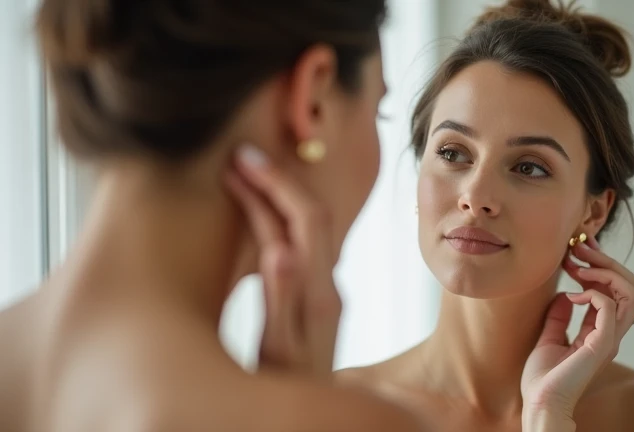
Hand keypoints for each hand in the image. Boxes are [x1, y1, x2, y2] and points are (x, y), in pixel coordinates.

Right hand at [225, 145, 340, 379]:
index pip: (304, 220)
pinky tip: (260, 217)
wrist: (313, 417)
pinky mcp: (317, 297)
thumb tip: (282, 249)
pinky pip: (302, 243)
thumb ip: (281, 302)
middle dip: (277, 181)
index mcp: (319, 294)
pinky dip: (278, 220)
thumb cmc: (286, 392)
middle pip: (311, 214)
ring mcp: (326, 290)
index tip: (242, 161)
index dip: (274, 186)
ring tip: (245, 178)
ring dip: (278, 197)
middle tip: (242, 157)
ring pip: (308, 227)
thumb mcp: (277, 353)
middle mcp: (330, 285)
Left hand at [521, 235, 633, 421]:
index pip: (616, 291)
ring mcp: (609, 339)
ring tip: (580, 269)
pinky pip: (611, 307)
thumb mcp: (548, 337)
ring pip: (632, 294)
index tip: (578, 251)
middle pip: (630, 287)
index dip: (601, 266)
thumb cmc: (543, 378)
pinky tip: (573, 295)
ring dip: (607, 273)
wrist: (540, 403)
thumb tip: (565, 295)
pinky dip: (594, 293)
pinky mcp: (601, 344)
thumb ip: (559, 317)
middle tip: (580, 250)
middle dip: (607, 262)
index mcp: (601, 331)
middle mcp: (610, 333)